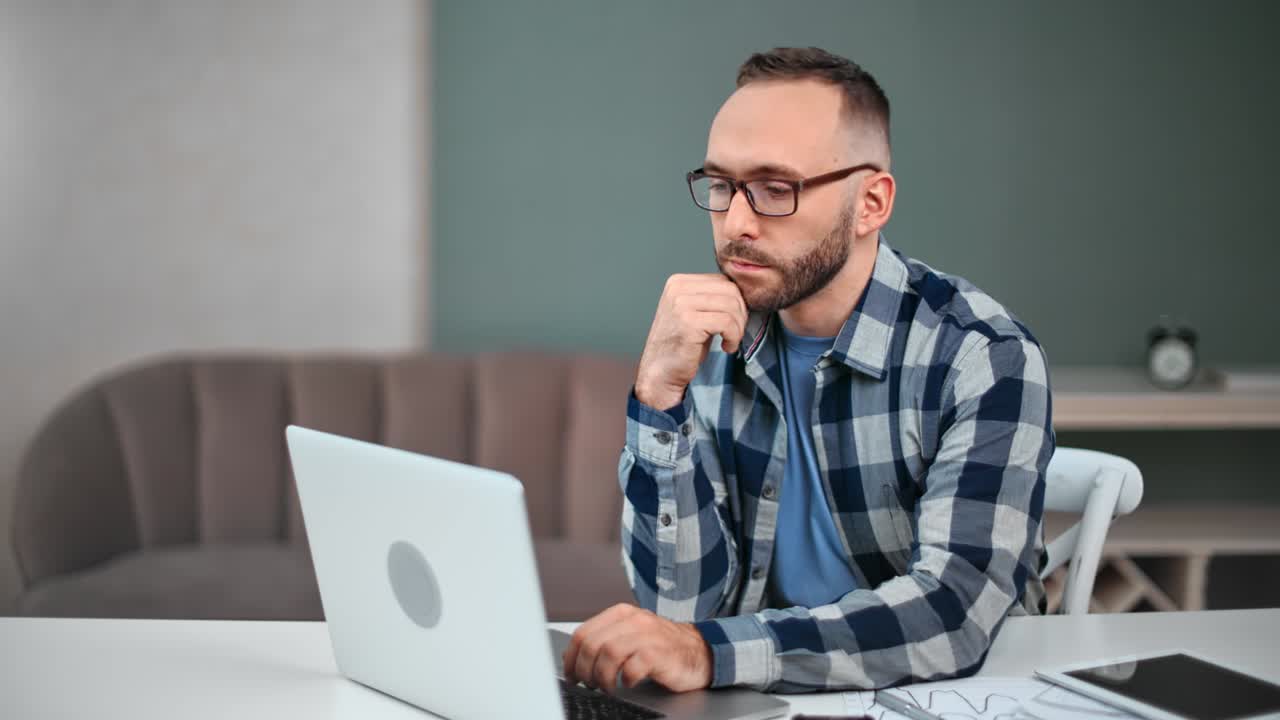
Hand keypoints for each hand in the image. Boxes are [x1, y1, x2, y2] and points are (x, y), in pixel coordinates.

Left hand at [561, 604, 712, 693]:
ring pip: (608, 654)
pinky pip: (632, 667)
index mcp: (621, 614)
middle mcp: (633, 620)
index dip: (571, 658)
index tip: (571, 675)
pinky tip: (628, 683)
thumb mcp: (630, 636)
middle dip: (584, 670)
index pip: (583, 633)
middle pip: (592, 644)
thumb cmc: (662, 647)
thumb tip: (571, 658)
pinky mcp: (660, 654)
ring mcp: (648, 635)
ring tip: (607, 687)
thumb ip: (603, 640)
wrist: (700, 651)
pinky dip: (625, 680)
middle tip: (589, 684)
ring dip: (602, 677)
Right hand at [636, 274, 747, 409]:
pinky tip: (726, 348)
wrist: (660, 373)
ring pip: (731, 306)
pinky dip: (733, 337)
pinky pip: (727, 322)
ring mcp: (681, 305)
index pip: (723, 281)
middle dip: (741, 314)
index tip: (733, 322)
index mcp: (678, 282)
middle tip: (735, 333)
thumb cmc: (681, 346)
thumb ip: (711, 298)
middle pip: (730, 290)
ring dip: (738, 327)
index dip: (737, 302)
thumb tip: (743, 293)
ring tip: (730, 341)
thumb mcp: (694, 313)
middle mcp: (677, 289)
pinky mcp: (688, 323)